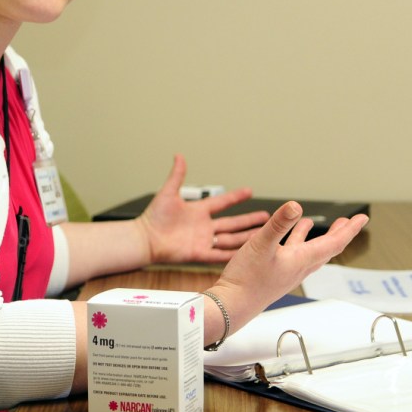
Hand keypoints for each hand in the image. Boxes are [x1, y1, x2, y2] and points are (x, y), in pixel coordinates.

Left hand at [137, 154, 269, 264]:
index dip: (235, 197)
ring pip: (230, 239)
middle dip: (249, 220)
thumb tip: (179, 156)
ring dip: (246, 237)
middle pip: (232, 222)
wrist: (145, 238)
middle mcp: (203, 226)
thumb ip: (176, 175)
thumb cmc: (153, 217)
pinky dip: (233, 254)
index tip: (249, 191)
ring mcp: (203, 240)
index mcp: (198, 211)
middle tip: (266, 217)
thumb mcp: (167, 193)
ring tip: (263, 235)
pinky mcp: (199, 254)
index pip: (221, 203)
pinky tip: (247, 254)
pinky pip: (219, 255)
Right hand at [208, 200, 368, 334]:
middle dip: (338, 234)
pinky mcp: (276, 275)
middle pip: (326, 249)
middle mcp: (299, 267)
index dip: (349, 229)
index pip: (334, 243)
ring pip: (309, 253)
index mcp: (301, 260)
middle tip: (347, 223)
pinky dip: (295, 244)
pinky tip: (285, 240)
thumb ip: (279, 224)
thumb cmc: (247, 280)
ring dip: (315, 238)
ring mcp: (288, 272)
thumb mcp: (261, 244)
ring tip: (311, 224)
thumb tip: (295, 206)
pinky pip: (293, 257)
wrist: (234, 304)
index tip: (362, 219)